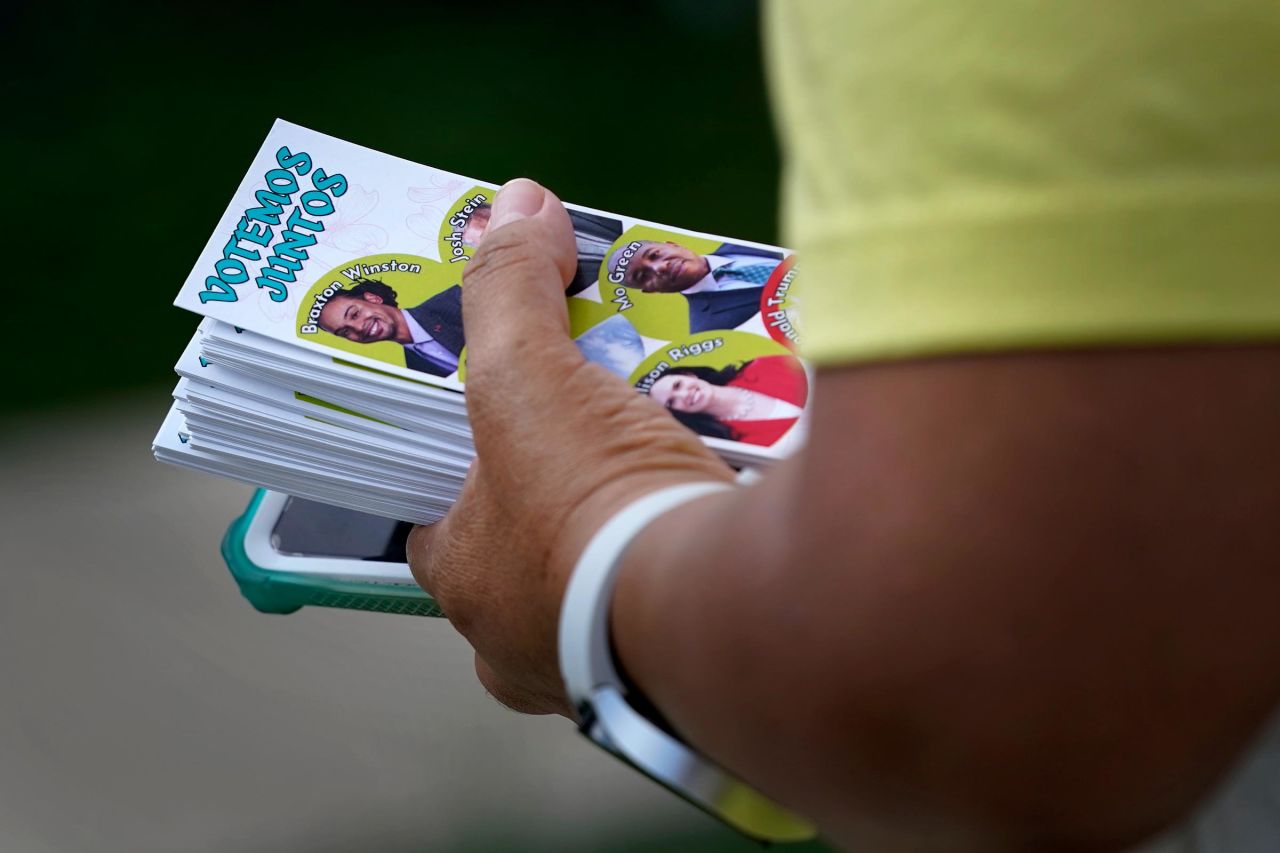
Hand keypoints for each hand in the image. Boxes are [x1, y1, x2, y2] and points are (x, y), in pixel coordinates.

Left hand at [407, 179, 733, 715]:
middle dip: (559, 501)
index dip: (467, 470)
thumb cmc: (591, 505)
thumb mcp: (527, 377)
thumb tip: (518, 203)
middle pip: (530, 556)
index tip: (504, 429)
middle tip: (597, 438)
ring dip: (629, 533)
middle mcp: (523, 646)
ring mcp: (606, 673)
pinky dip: (690, 560)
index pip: (440, 522)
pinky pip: (677, 605)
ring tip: (664, 460)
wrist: (725, 609)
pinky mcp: (686, 677)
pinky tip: (720, 508)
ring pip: (606, 587)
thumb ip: (512, 291)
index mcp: (466, 584)